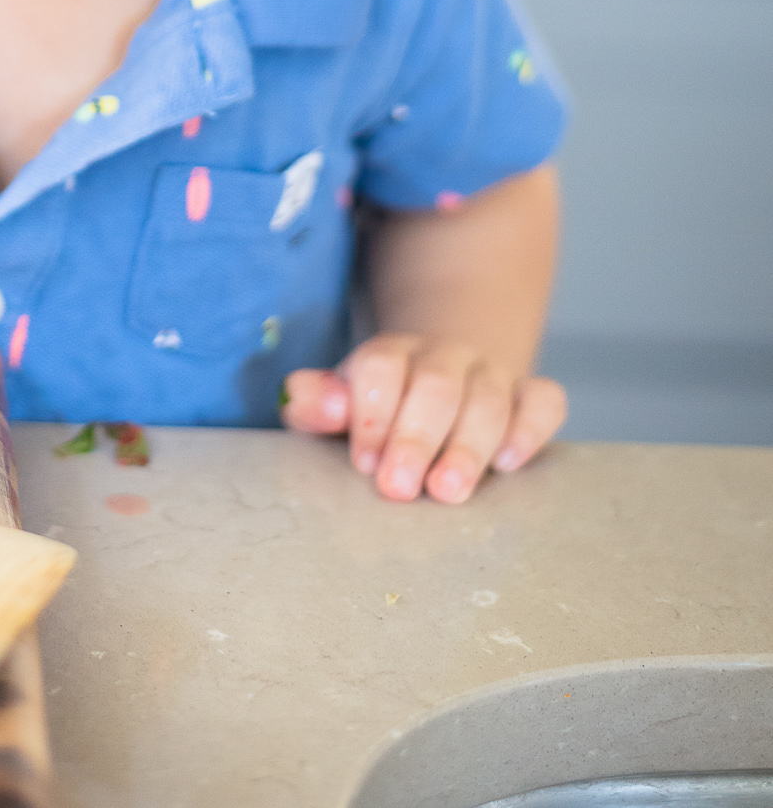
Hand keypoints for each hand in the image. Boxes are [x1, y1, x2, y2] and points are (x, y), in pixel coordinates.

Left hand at [281, 333, 566, 503]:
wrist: (444, 373)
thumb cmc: (384, 404)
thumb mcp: (344, 401)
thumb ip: (317, 402)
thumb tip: (301, 397)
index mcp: (393, 353)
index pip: (383, 365)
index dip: (372, 411)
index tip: (364, 461)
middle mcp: (444, 358)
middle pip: (436, 385)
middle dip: (416, 438)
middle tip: (398, 488)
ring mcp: (491, 375)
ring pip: (489, 397)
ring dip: (468, 445)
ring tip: (447, 491)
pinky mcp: (530, 396)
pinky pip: (543, 401)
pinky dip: (531, 427)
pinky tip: (510, 462)